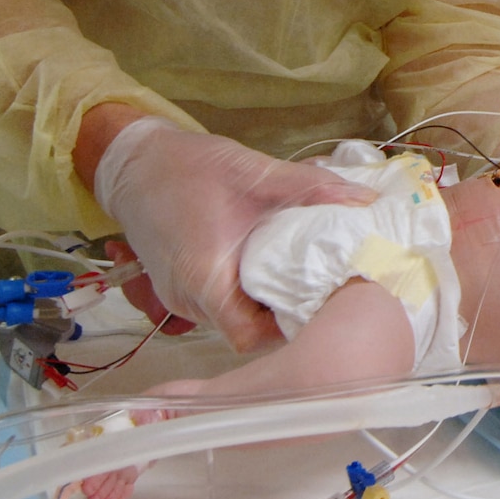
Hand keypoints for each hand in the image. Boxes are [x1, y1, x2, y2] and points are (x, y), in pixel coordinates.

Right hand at [92, 118, 376, 351]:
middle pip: (245, 331)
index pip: (249, 335)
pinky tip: (271, 268)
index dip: (286, 327)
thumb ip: (310, 187)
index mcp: (205, 277)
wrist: (135, 163)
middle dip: (284, 314)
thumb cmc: (188, 167)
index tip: (319, 303)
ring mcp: (180, 298)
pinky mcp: (181, 289)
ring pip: (233, 319)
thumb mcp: (254, 171)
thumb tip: (365, 201)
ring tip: (302, 275)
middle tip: (324, 288)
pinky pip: (220, 305)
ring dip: (264, 302)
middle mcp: (188, 298)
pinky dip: (245, 293)